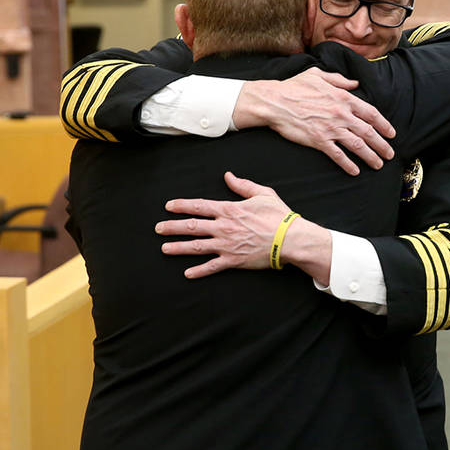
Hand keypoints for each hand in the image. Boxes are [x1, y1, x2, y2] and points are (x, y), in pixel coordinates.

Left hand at [156, 171, 291, 277]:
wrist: (291, 239)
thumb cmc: (279, 216)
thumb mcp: (262, 194)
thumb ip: (243, 185)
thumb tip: (228, 176)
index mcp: (229, 210)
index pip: (199, 206)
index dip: (182, 206)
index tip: (169, 206)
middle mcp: (224, 228)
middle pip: (192, 226)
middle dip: (172, 227)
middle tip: (158, 228)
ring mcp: (227, 245)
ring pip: (196, 247)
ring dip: (178, 247)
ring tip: (164, 248)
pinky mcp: (234, 260)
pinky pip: (212, 267)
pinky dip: (199, 271)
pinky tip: (187, 273)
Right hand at [233, 67, 396, 175]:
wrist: (275, 102)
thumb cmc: (294, 87)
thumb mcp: (319, 75)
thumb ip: (340, 80)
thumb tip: (355, 84)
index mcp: (344, 98)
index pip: (371, 114)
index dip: (384, 125)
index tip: (391, 133)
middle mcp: (341, 114)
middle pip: (368, 132)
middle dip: (382, 145)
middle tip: (390, 154)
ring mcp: (331, 129)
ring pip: (358, 145)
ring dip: (370, 156)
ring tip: (378, 164)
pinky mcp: (319, 141)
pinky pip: (338, 155)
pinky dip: (348, 164)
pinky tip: (355, 171)